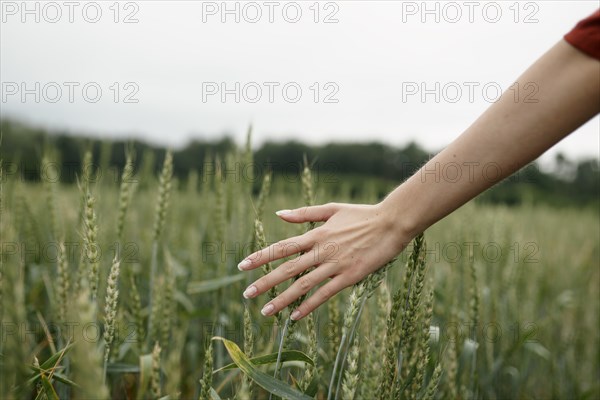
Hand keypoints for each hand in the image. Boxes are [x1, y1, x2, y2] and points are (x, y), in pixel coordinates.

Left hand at [237, 201, 413, 320]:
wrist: (392, 223)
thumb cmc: (362, 215)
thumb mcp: (331, 209)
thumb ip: (304, 214)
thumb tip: (278, 214)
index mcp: (316, 234)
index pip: (282, 247)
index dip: (261, 256)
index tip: (243, 265)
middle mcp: (322, 250)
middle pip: (288, 269)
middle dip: (265, 282)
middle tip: (246, 294)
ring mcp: (335, 265)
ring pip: (303, 284)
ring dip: (283, 299)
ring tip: (265, 311)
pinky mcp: (349, 277)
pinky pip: (325, 294)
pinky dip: (309, 305)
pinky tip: (295, 316)